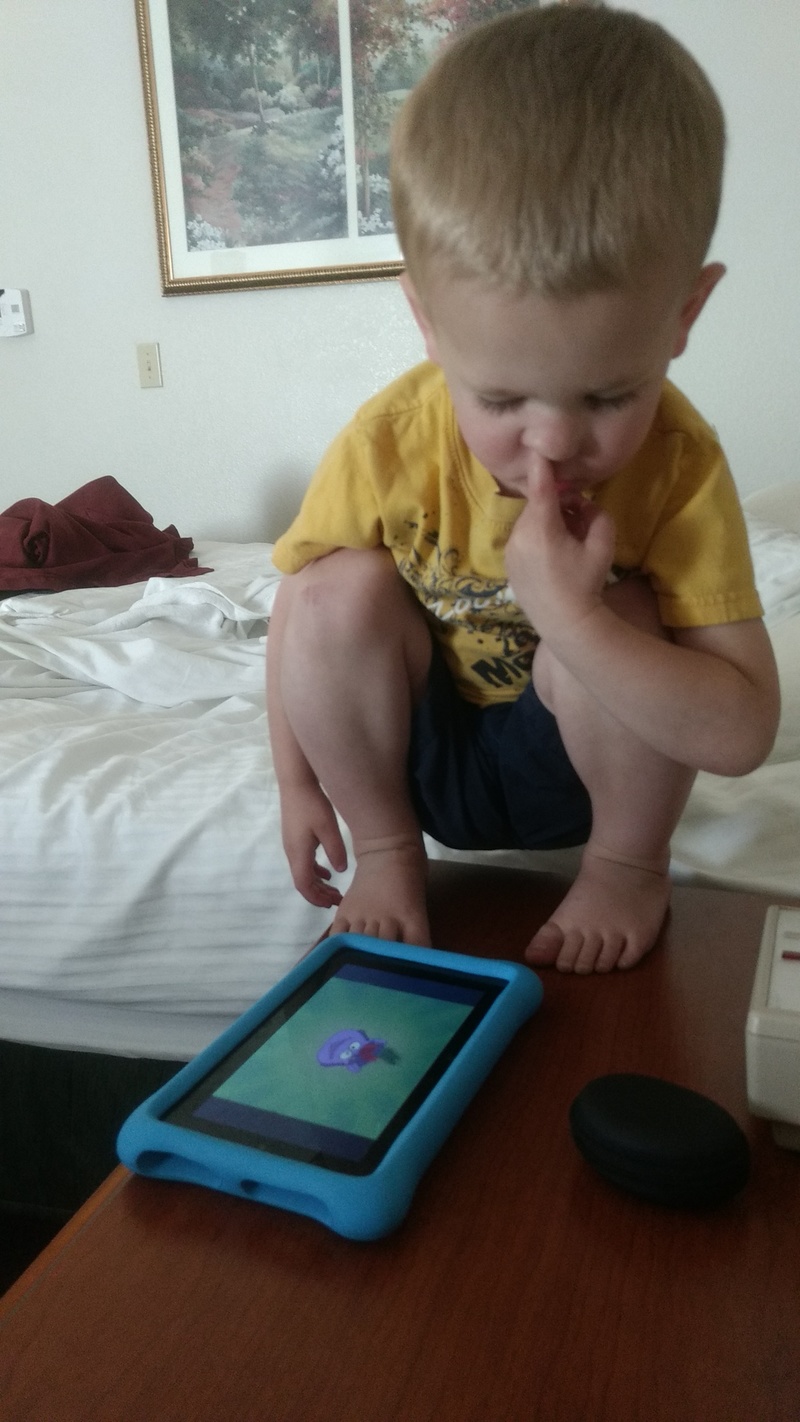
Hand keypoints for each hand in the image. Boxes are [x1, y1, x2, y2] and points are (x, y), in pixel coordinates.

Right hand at [280, 780, 347, 908]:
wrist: (296, 784)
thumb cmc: (312, 804)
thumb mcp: (328, 828)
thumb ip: (336, 850)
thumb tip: (341, 870)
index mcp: (298, 853)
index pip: (304, 885)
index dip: (316, 898)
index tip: (332, 904)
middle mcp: (292, 853)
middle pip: (303, 882)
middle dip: (319, 894)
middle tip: (338, 900)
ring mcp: (292, 846)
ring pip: (303, 873)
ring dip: (318, 884)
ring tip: (335, 890)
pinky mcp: (295, 838)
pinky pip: (304, 863)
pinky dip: (315, 871)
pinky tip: (328, 872)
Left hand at [504, 455, 615, 646]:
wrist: (564, 622)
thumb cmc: (587, 582)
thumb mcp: (602, 545)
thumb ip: (596, 514)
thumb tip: (584, 503)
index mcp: (541, 528)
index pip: (540, 486)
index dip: (542, 465)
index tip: (539, 448)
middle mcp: (519, 535)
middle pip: (538, 505)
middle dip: (558, 504)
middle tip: (580, 519)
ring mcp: (510, 551)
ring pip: (530, 522)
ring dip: (548, 522)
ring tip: (569, 544)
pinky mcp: (508, 564)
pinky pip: (523, 539)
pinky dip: (538, 538)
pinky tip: (555, 558)